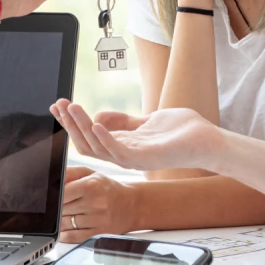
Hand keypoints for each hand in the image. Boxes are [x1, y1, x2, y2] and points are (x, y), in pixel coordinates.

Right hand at [50, 100, 223, 171]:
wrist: (207, 139)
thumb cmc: (181, 131)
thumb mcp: (146, 121)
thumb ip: (123, 121)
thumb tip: (98, 114)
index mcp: (123, 146)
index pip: (89, 136)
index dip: (72, 122)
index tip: (59, 105)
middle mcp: (124, 155)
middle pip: (87, 143)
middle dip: (70, 124)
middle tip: (58, 105)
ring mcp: (133, 158)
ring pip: (98, 147)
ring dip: (82, 127)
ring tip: (72, 108)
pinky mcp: (145, 158)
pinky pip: (118, 151)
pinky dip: (105, 137)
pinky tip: (96, 122)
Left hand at [59, 166, 137, 242]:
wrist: (131, 205)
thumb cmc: (108, 189)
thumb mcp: (91, 174)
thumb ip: (70, 173)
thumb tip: (53, 179)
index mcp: (92, 185)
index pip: (62, 193)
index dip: (55, 197)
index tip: (55, 197)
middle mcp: (95, 203)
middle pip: (62, 209)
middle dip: (58, 209)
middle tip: (64, 205)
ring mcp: (97, 220)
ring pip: (65, 224)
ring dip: (61, 221)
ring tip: (69, 214)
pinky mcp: (98, 233)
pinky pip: (73, 237)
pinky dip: (65, 235)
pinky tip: (66, 229)